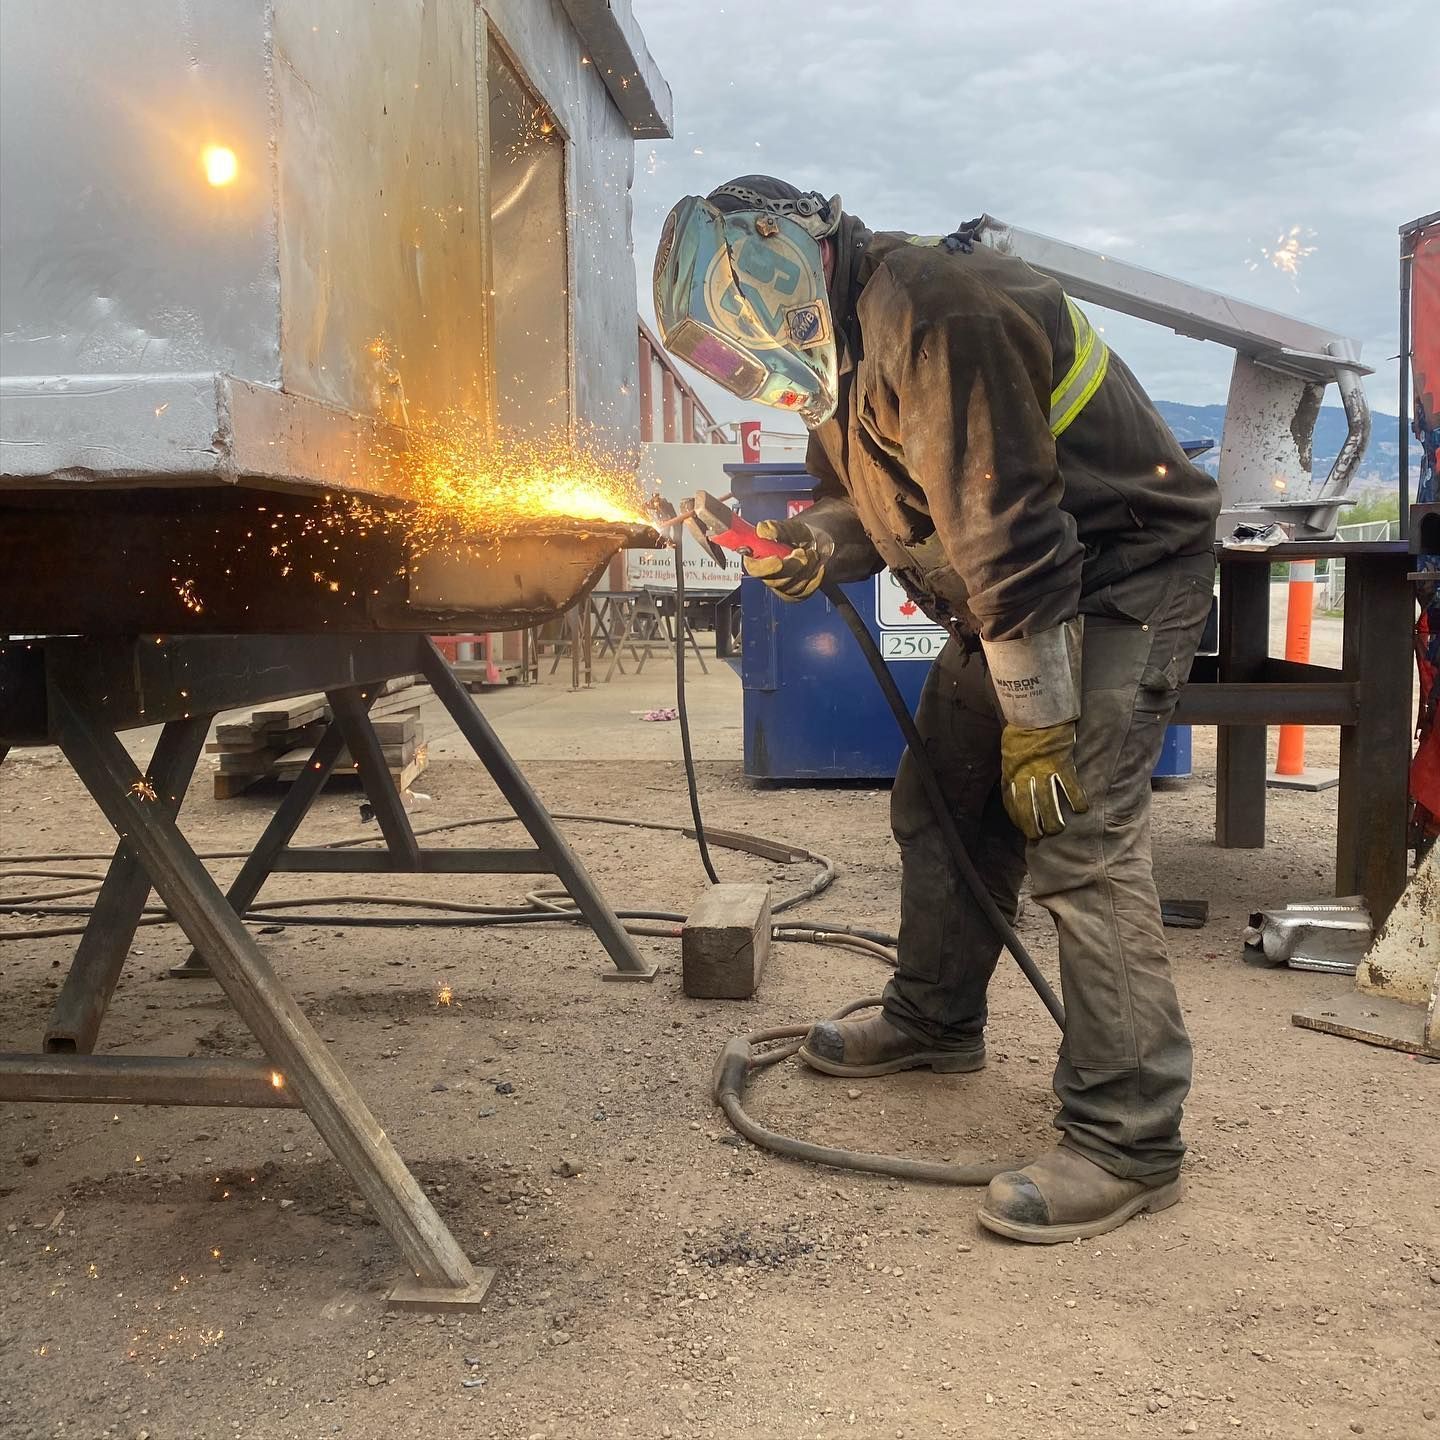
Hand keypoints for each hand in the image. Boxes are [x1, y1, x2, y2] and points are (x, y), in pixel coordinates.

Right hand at [742, 517, 834, 600]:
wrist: (815, 543)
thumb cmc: (797, 535)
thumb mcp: (789, 528)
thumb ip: (776, 529)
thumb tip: (762, 530)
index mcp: (758, 559)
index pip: (754, 569)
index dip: (764, 567)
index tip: (778, 560)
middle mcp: (767, 576)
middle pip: (775, 581)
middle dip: (792, 566)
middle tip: (802, 552)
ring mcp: (782, 588)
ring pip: (794, 586)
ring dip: (807, 568)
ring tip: (812, 552)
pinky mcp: (797, 594)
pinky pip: (807, 590)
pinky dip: (816, 575)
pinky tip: (817, 564)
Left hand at [1000, 722, 1088, 839]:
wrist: (1037, 711)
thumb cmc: (1022, 731)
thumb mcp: (1010, 752)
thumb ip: (1013, 769)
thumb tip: (1014, 783)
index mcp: (1011, 772)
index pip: (1011, 801)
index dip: (1016, 817)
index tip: (1021, 828)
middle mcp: (1024, 775)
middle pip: (1027, 807)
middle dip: (1033, 825)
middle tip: (1040, 836)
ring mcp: (1043, 770)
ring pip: (1047, 801)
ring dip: (1053, 819)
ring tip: (1058, 829)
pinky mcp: (1061, 764)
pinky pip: (1069, 786)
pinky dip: (1076, 799)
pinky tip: (1081, 810)